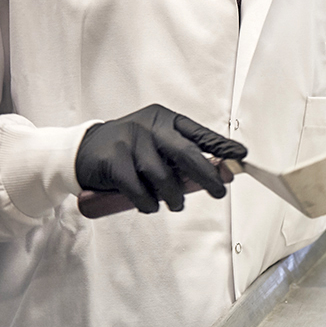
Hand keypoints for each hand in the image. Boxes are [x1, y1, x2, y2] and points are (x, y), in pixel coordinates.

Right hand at [75, 104, 247, 212]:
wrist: (82, 150)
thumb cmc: (129, 149)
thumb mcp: (157, 143)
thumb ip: (181, 155)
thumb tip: (217, 174)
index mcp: (165, 120)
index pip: (199, 133)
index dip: (221, 146)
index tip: (240, 156)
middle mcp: (149, 126)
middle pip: (185, 154)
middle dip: (207, 176)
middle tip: (218, 192)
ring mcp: (130, 141)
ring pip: (162, 176)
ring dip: (174, 197)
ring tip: (176, 205)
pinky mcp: (112, 160)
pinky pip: (137, 188)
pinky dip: (148, 203)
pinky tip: (151, 207)